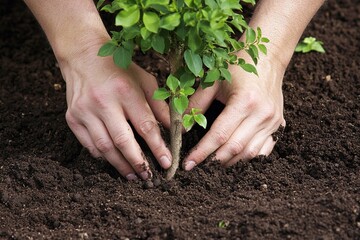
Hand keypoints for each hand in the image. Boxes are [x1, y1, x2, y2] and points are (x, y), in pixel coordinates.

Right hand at [59, 41, 170, 179]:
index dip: (157, 147)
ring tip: (133, 175)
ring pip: (104, 147)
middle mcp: (103, 102)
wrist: (83, 58)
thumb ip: (159, 106)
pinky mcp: (72, 118)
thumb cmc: (120, 70)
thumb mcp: (145, 81)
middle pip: (123, 141)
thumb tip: (175, 129)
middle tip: (149, 176)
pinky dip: (103, 156)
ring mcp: (85, 111)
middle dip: (138, 162)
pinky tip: (114, 161)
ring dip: (120, 165)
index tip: (167, 162)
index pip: (145, 126)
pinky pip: (89, 145)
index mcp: (125, 91)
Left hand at [183, 54, 285, 169]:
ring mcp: (273, 121)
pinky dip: (247, 158)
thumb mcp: (213, 80)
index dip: (202, 152)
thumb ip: (196, 104)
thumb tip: (183, 129)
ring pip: (250, 153)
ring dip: (230, 162)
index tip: (188, 164)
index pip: (219, 135)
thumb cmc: (238, 65)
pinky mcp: (278, 125)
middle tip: (198, 167)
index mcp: (245, 101)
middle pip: (235, 148)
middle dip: (213, 161)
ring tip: (212, 163)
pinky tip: (233, 157)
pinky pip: (264, 150)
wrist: (268, 58)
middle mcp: (262, 114)